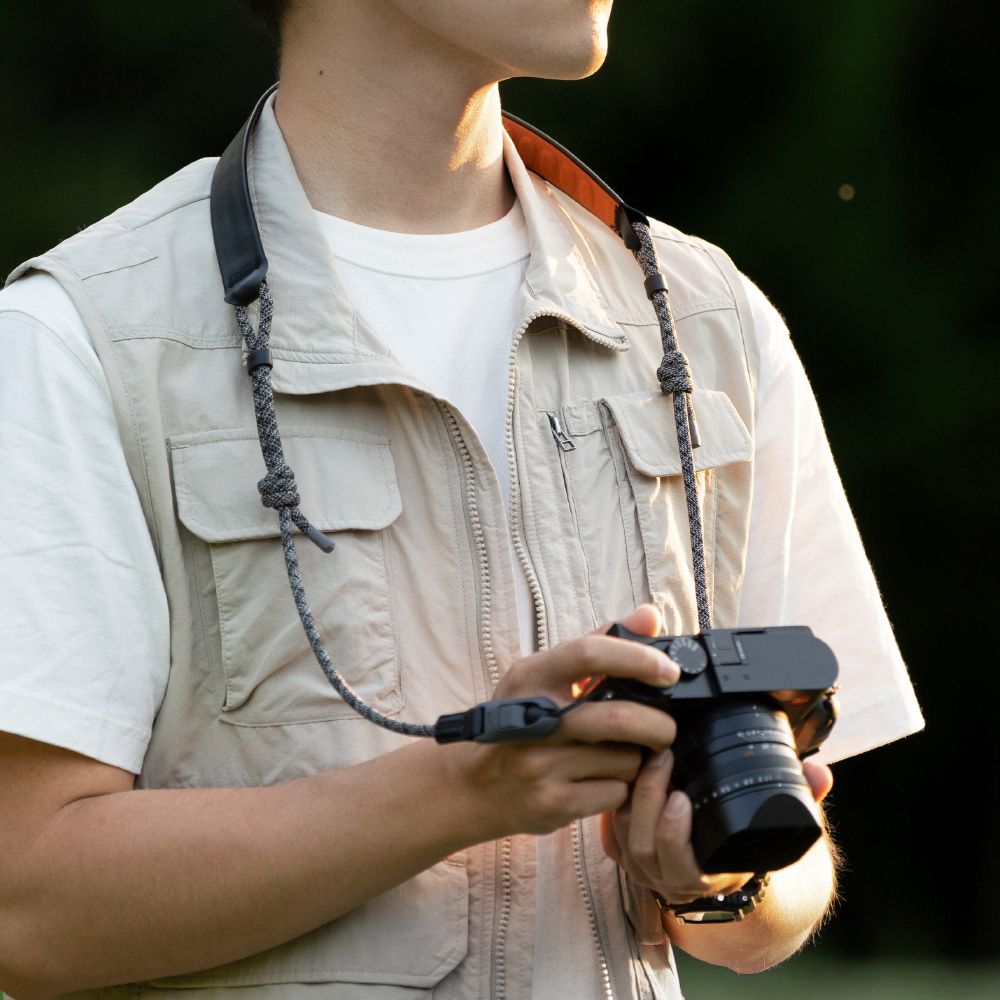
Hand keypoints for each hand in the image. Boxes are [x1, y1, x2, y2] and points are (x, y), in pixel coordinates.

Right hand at [440, 605, 680, 840]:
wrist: (475, 785)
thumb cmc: (520, 721)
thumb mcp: (546, 676)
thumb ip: (600, 643)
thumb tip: (650, 616)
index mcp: (531, 677)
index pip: (589, 654)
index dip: (637, 659)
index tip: (669, 672)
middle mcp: (532, 719)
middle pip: (618, 718)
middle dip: (658, 725)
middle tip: (666, 728)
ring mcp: (540, 764)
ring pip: (624, 760)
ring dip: (637, 760)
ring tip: (620, 755)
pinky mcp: (551, 803)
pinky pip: (614, 793)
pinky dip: (621, 788)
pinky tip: (602, 781)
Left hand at [601, 660, 835, 904]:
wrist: (728, 872)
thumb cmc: (748, 844)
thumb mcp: (778, 827)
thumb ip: (804, 799)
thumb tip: (821, 773)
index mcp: (708, 877)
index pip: (680, 866)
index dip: (673, 834)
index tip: (681, 797)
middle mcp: (669, 876)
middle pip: (642, 843)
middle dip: (648, 798)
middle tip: (662, 757)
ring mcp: (641, 862)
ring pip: (621, 831)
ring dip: (631, 791)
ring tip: (648, 753)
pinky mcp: (622, 843)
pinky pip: (607, 823)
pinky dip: (614, 793)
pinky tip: (624, 759)